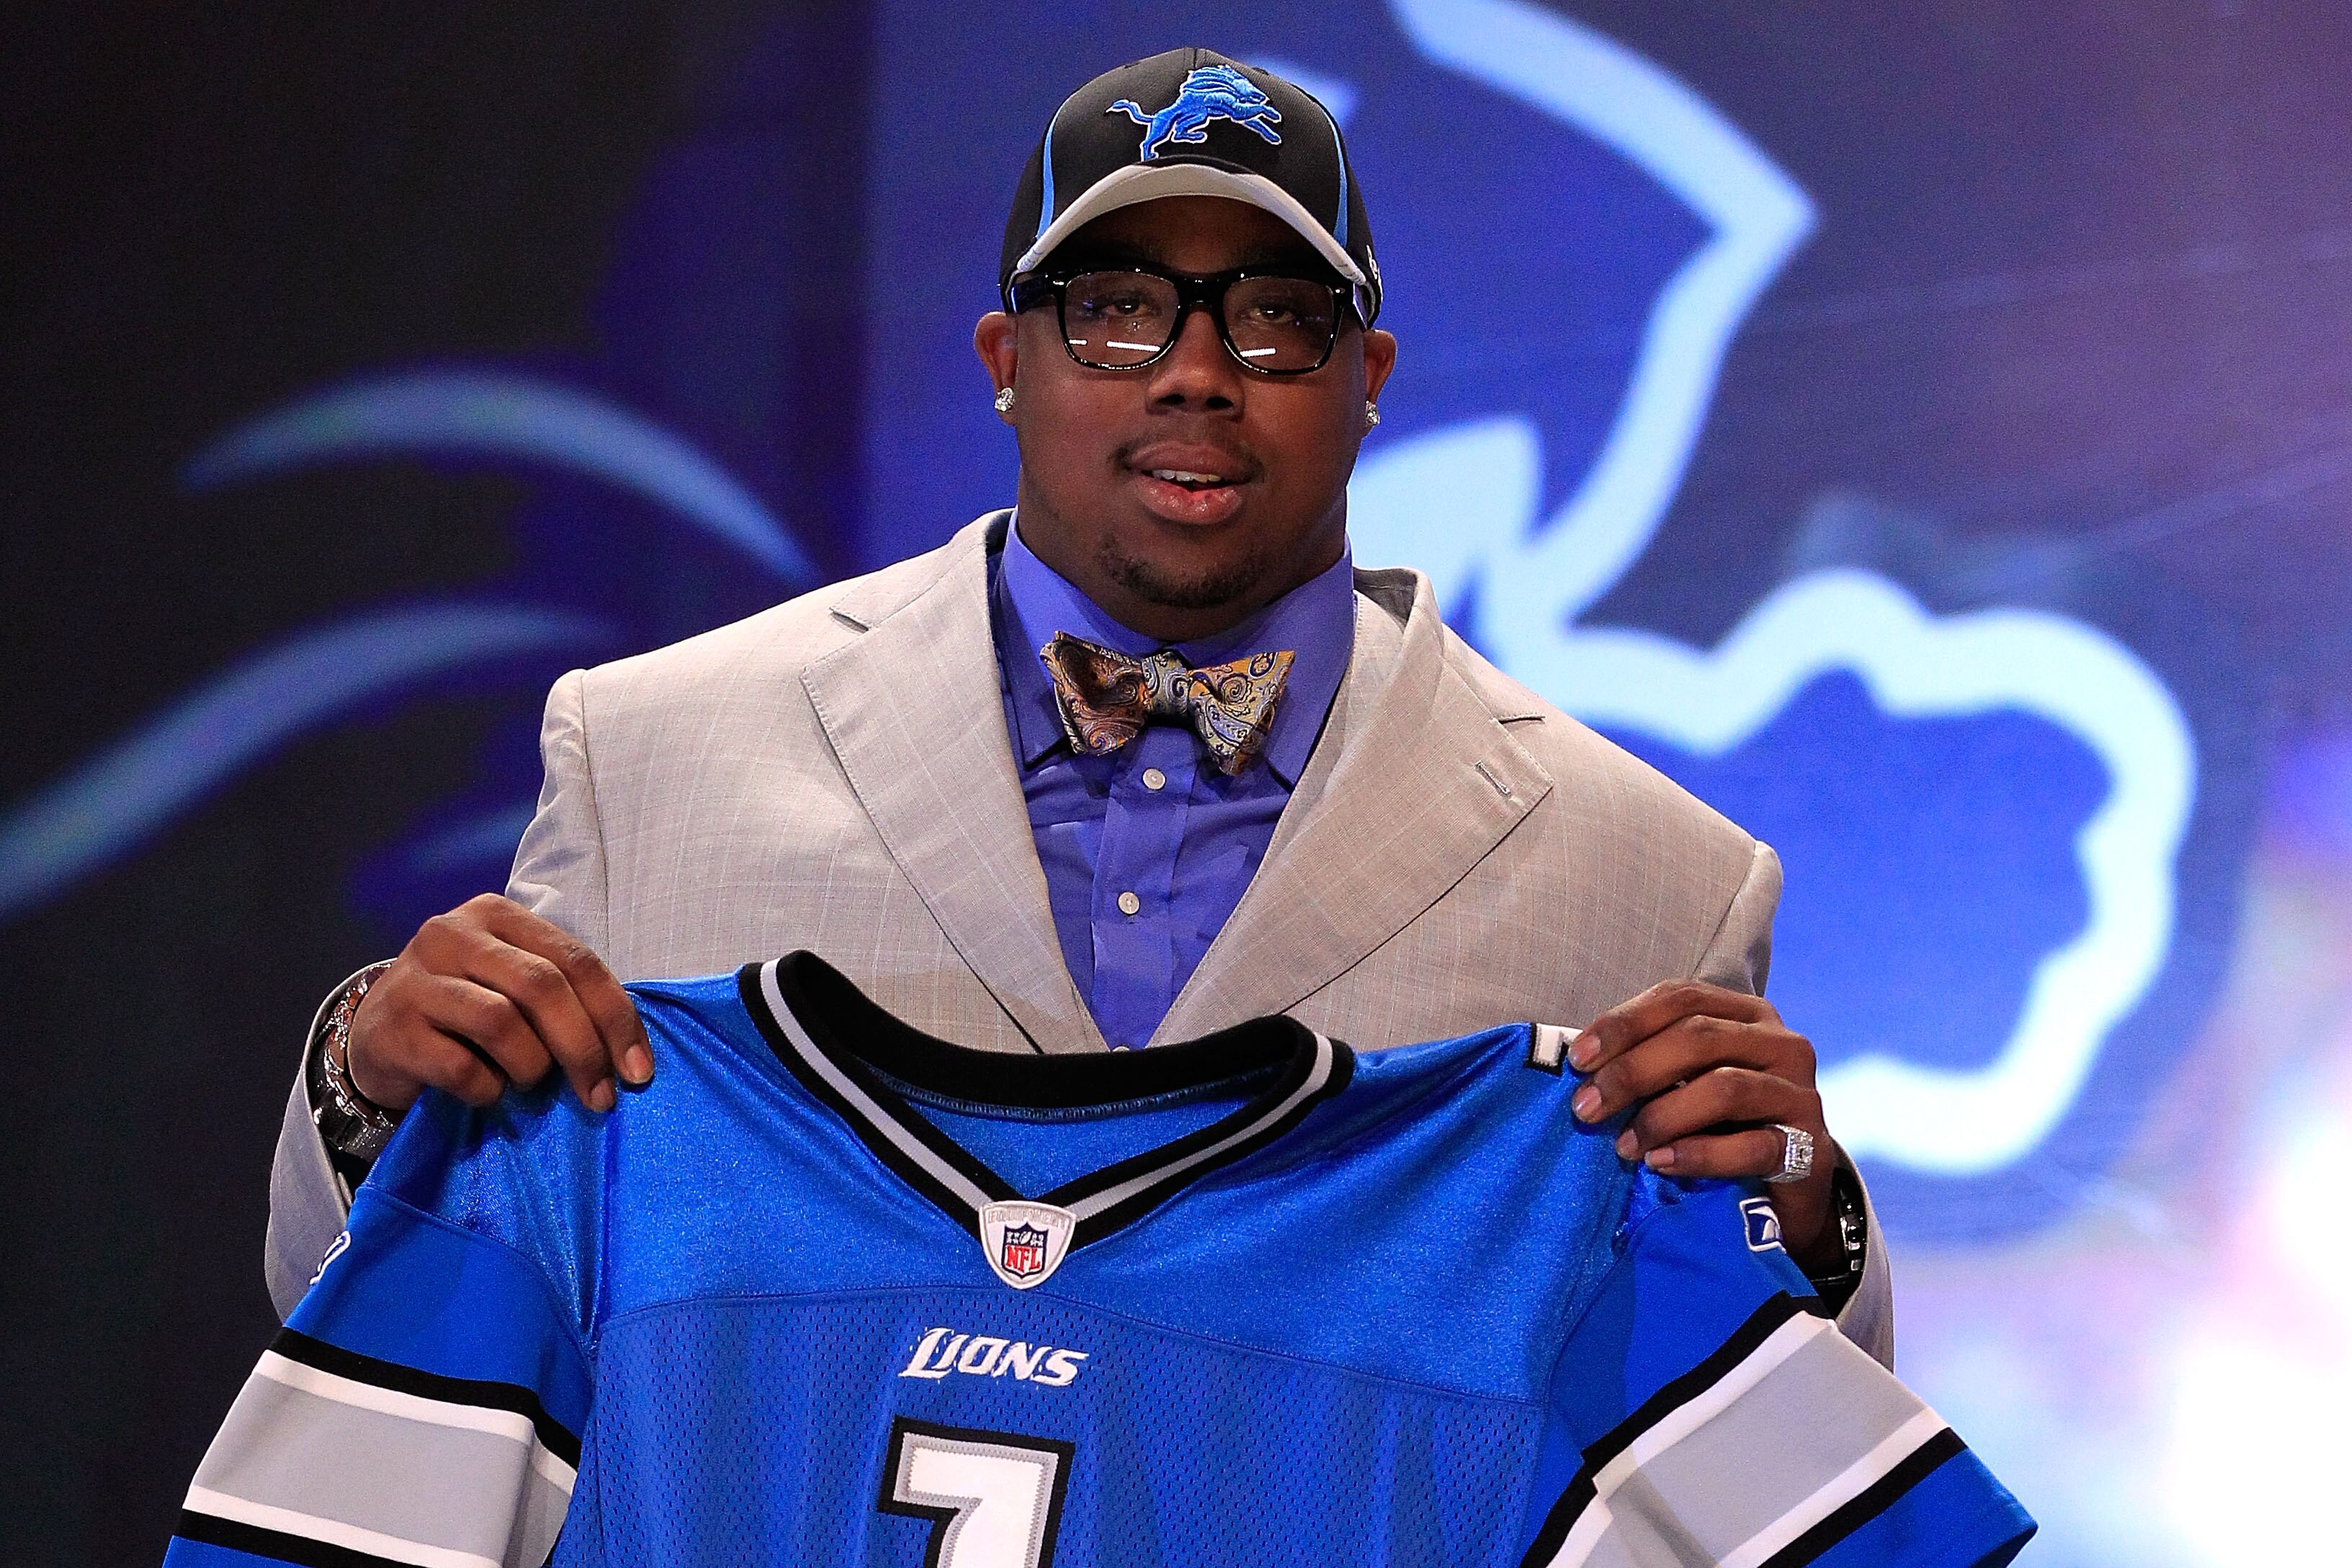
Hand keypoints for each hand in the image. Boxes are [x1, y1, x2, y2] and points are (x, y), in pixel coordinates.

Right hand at [345, 893, 652, 1115]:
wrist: (375, 1037)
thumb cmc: (463, 1012)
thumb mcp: (510, 984)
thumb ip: (561, 996)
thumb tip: (627, 1054)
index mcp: (497, 915)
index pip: (576, 960)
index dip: (616, 1018)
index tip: (639, 1071)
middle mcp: (453, 934)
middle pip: (542, 987)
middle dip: (584, 1048)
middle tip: (600, 1096)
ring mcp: (417, 978)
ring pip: (502, 1022)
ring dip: (531, 1067)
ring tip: (529, 1084)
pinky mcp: (392, 1028)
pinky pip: (460, 1067)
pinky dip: (487, 1089)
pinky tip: (486, 1091)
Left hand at [1567, 981, 1839, 1272]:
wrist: (1791, 1183)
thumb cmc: (1726, 1122)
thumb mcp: (1690, 1079)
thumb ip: (1650, 1061)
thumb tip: (1582, 1064)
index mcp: (1748, 1014)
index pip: (1682, 997)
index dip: (1624, 1023)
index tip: (1579, 1059)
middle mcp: (1781, 1043)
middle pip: (1698, 1037)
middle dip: (1632, 1071)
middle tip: (1587, 1107)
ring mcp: (1799, 1093)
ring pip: (1723, 1089)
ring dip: (1661, 1117)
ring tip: (1624, 1146)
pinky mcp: (1808, 1146)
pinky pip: (1750, 1146)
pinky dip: (1698, 1155)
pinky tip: (1661, 1164)